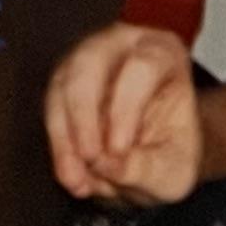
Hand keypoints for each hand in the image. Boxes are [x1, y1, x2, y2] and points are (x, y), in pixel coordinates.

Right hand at [46, 21, 201, 206]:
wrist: (152, 154)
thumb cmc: (170, 150)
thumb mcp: (175, 169)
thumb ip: (150, 168)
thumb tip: (110, 165)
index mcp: (162, 52)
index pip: (142, 66)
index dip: (125, 109)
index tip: (118, 150)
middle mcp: (120, 45)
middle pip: (89, 64)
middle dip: (84, 116)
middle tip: (90, 160)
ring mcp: (85, 60)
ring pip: (61, 87)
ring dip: (65, 137)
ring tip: (78, 179)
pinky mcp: (62, 84)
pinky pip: (50, 110)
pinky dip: (58, 146)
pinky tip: (71, 174)